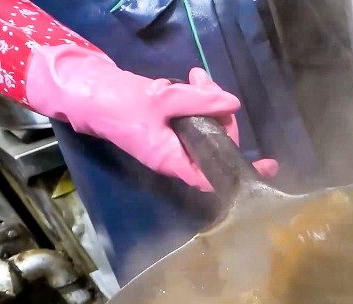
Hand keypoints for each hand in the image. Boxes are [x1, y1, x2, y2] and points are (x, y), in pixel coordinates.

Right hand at [25, 46, 276, 191]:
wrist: (85, 92)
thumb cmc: (119, 104)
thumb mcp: (162, 100)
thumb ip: (199, 101)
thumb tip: (232, 103)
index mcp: (173, 162)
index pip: (215, 178)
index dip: (241, 174)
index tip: (267, 166)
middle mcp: (175, 157)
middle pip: (215, 145)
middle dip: (221, 116)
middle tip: (210, 87)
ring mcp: (172, 142)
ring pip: (205, 128)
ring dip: (208, 101)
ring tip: (198, 76)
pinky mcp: (168, 127)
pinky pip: (192, 119)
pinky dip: (196, 100)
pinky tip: (194, 79)